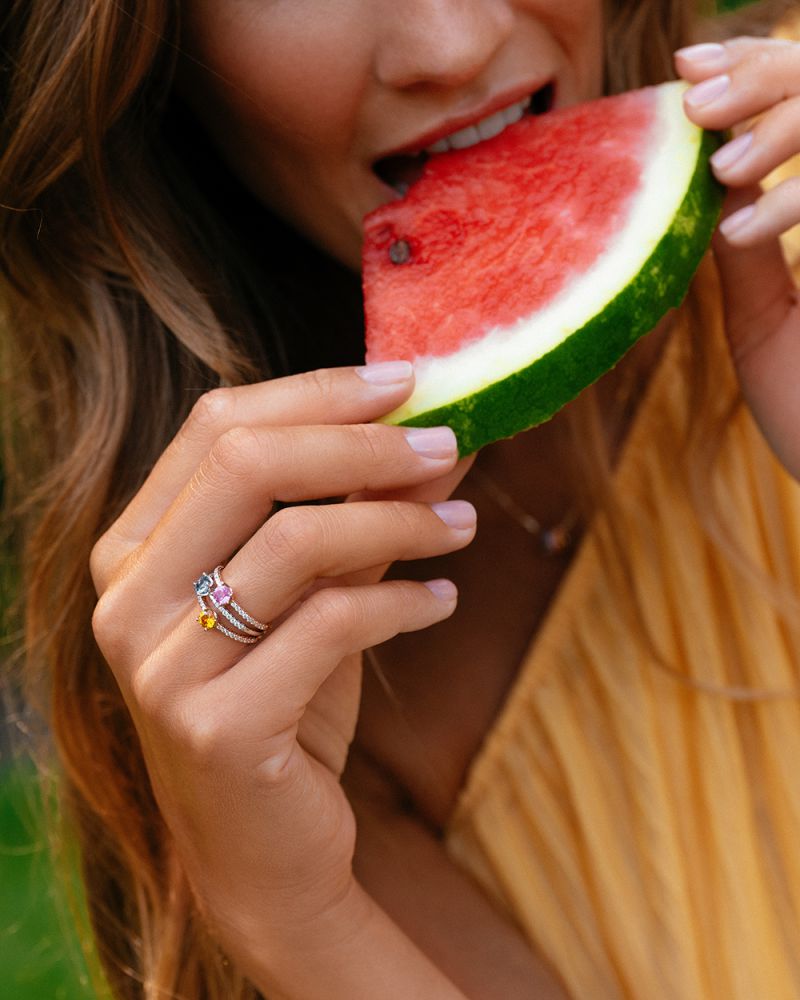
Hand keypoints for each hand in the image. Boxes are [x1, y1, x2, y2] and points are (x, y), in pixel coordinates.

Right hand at [89, 363, 475, 968]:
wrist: (266, 852)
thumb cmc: (285, 704)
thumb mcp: (315, 594)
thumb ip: (357, 511)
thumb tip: (438, 432)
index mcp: (134, 548)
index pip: (216, 426)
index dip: (317, 392)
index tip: (405, 382)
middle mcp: (127, 599)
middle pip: (246, 464)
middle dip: (362, 442)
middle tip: (446, 444)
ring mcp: (160, 667)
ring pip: (294, 541)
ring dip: (399, 520)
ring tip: (464, 523)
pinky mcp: (217, 728)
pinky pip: (330, 626)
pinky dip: (403, 600)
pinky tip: (442, 599)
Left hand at [676, 36, 799, 478]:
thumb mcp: (765, 323)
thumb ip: (747, 256)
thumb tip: (701, 196)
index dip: (755, 68)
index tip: (688, 71)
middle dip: (764, 77)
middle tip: (695, 101)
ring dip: (785, 123)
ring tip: (717, 165)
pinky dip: (798, 198)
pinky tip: (744, 229)